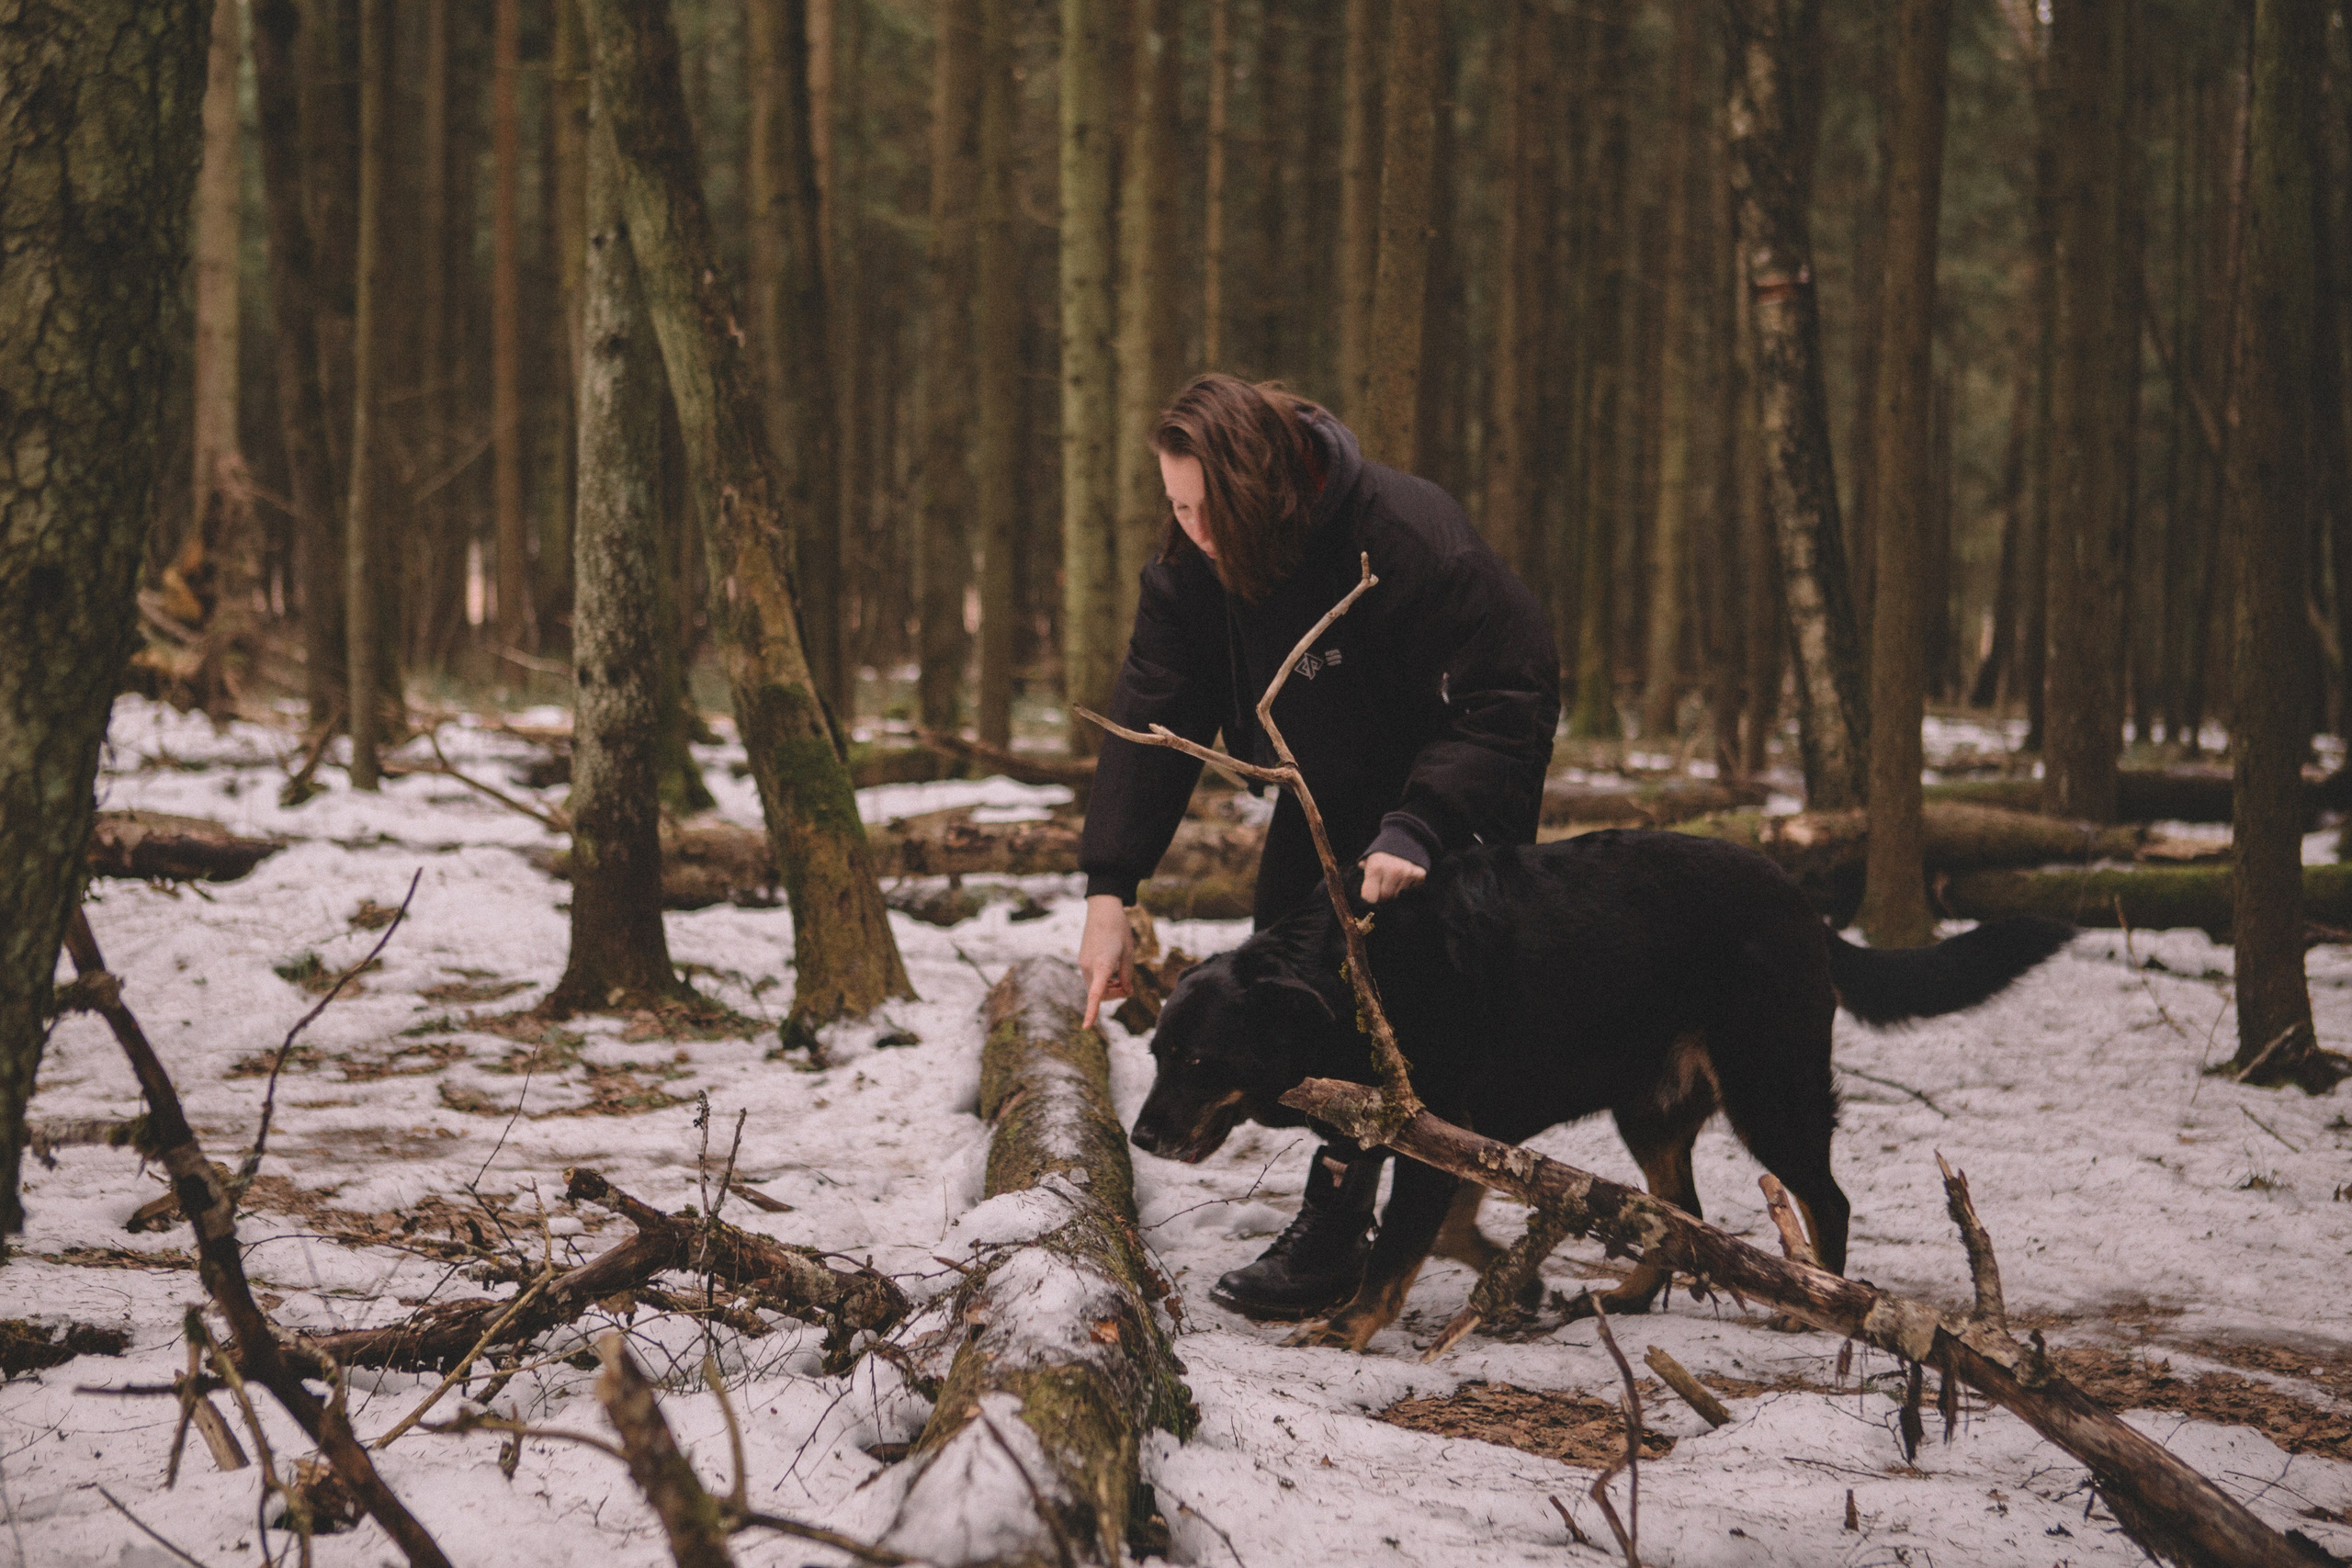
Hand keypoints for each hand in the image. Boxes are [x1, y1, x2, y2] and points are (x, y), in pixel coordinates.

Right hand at [1078, 894, 1135, 1027]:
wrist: (1102, 910)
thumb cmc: (1119, 930)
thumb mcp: (1129, 953)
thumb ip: (1127, 975)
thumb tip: (1126, 991)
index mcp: (1102, 965)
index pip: (1096, 994)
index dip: (1092, 1011)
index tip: (1087, 1027)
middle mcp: (1089, 967)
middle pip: (1099, 994)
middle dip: (1113, 996)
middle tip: (1127, 986)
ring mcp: (1083, 963)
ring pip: (1095, 987)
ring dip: (1108, 988)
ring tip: (1121, 978)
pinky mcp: (1082, 960)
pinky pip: (1091, 978)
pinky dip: (1102, 981)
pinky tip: (1112, 971)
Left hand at [1359, 851, 1425, 903]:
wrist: (1405, 836)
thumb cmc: (1383, 851)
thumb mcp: (1369, 859)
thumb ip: (1364, 876)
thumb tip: (1363, 896)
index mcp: (1376, 868)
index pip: (1369, 897)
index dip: (1369, 900)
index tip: (1371, 898)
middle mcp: (1393, 871)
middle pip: (1385, 898)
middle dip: (1382, 896)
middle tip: (1382, 887)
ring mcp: (1407, 873)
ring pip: (1398, 896)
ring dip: (1395, 892)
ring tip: (1394, 879)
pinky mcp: (1420, 875)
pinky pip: (1411, 891)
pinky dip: (1408, 888)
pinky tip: (1405, 878)